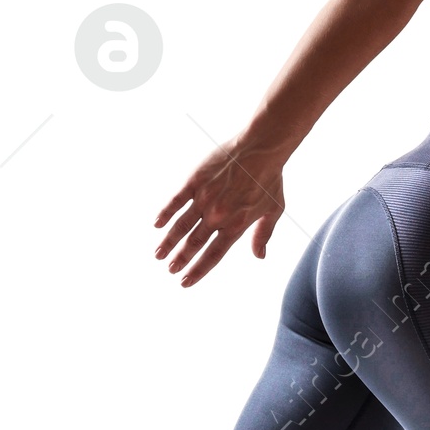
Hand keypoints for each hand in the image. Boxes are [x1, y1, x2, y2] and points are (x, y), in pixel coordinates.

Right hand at [153, 136, 286, 286]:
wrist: (261, 147)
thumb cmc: (270, 179)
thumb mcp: (274, 210)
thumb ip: (263, 234)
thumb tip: (260, 256)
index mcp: (236, 226)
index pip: (213, 255)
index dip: (198, 270)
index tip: (185, 282)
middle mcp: (218, 216)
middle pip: (194, 244)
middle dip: (180, 259)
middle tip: (170, 269)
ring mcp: (205, 198)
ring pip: (181, 226)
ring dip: (168, 242)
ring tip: (158, 255)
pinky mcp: (195, 181)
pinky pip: (176, 200)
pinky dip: (165, 213)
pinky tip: (155, 224)